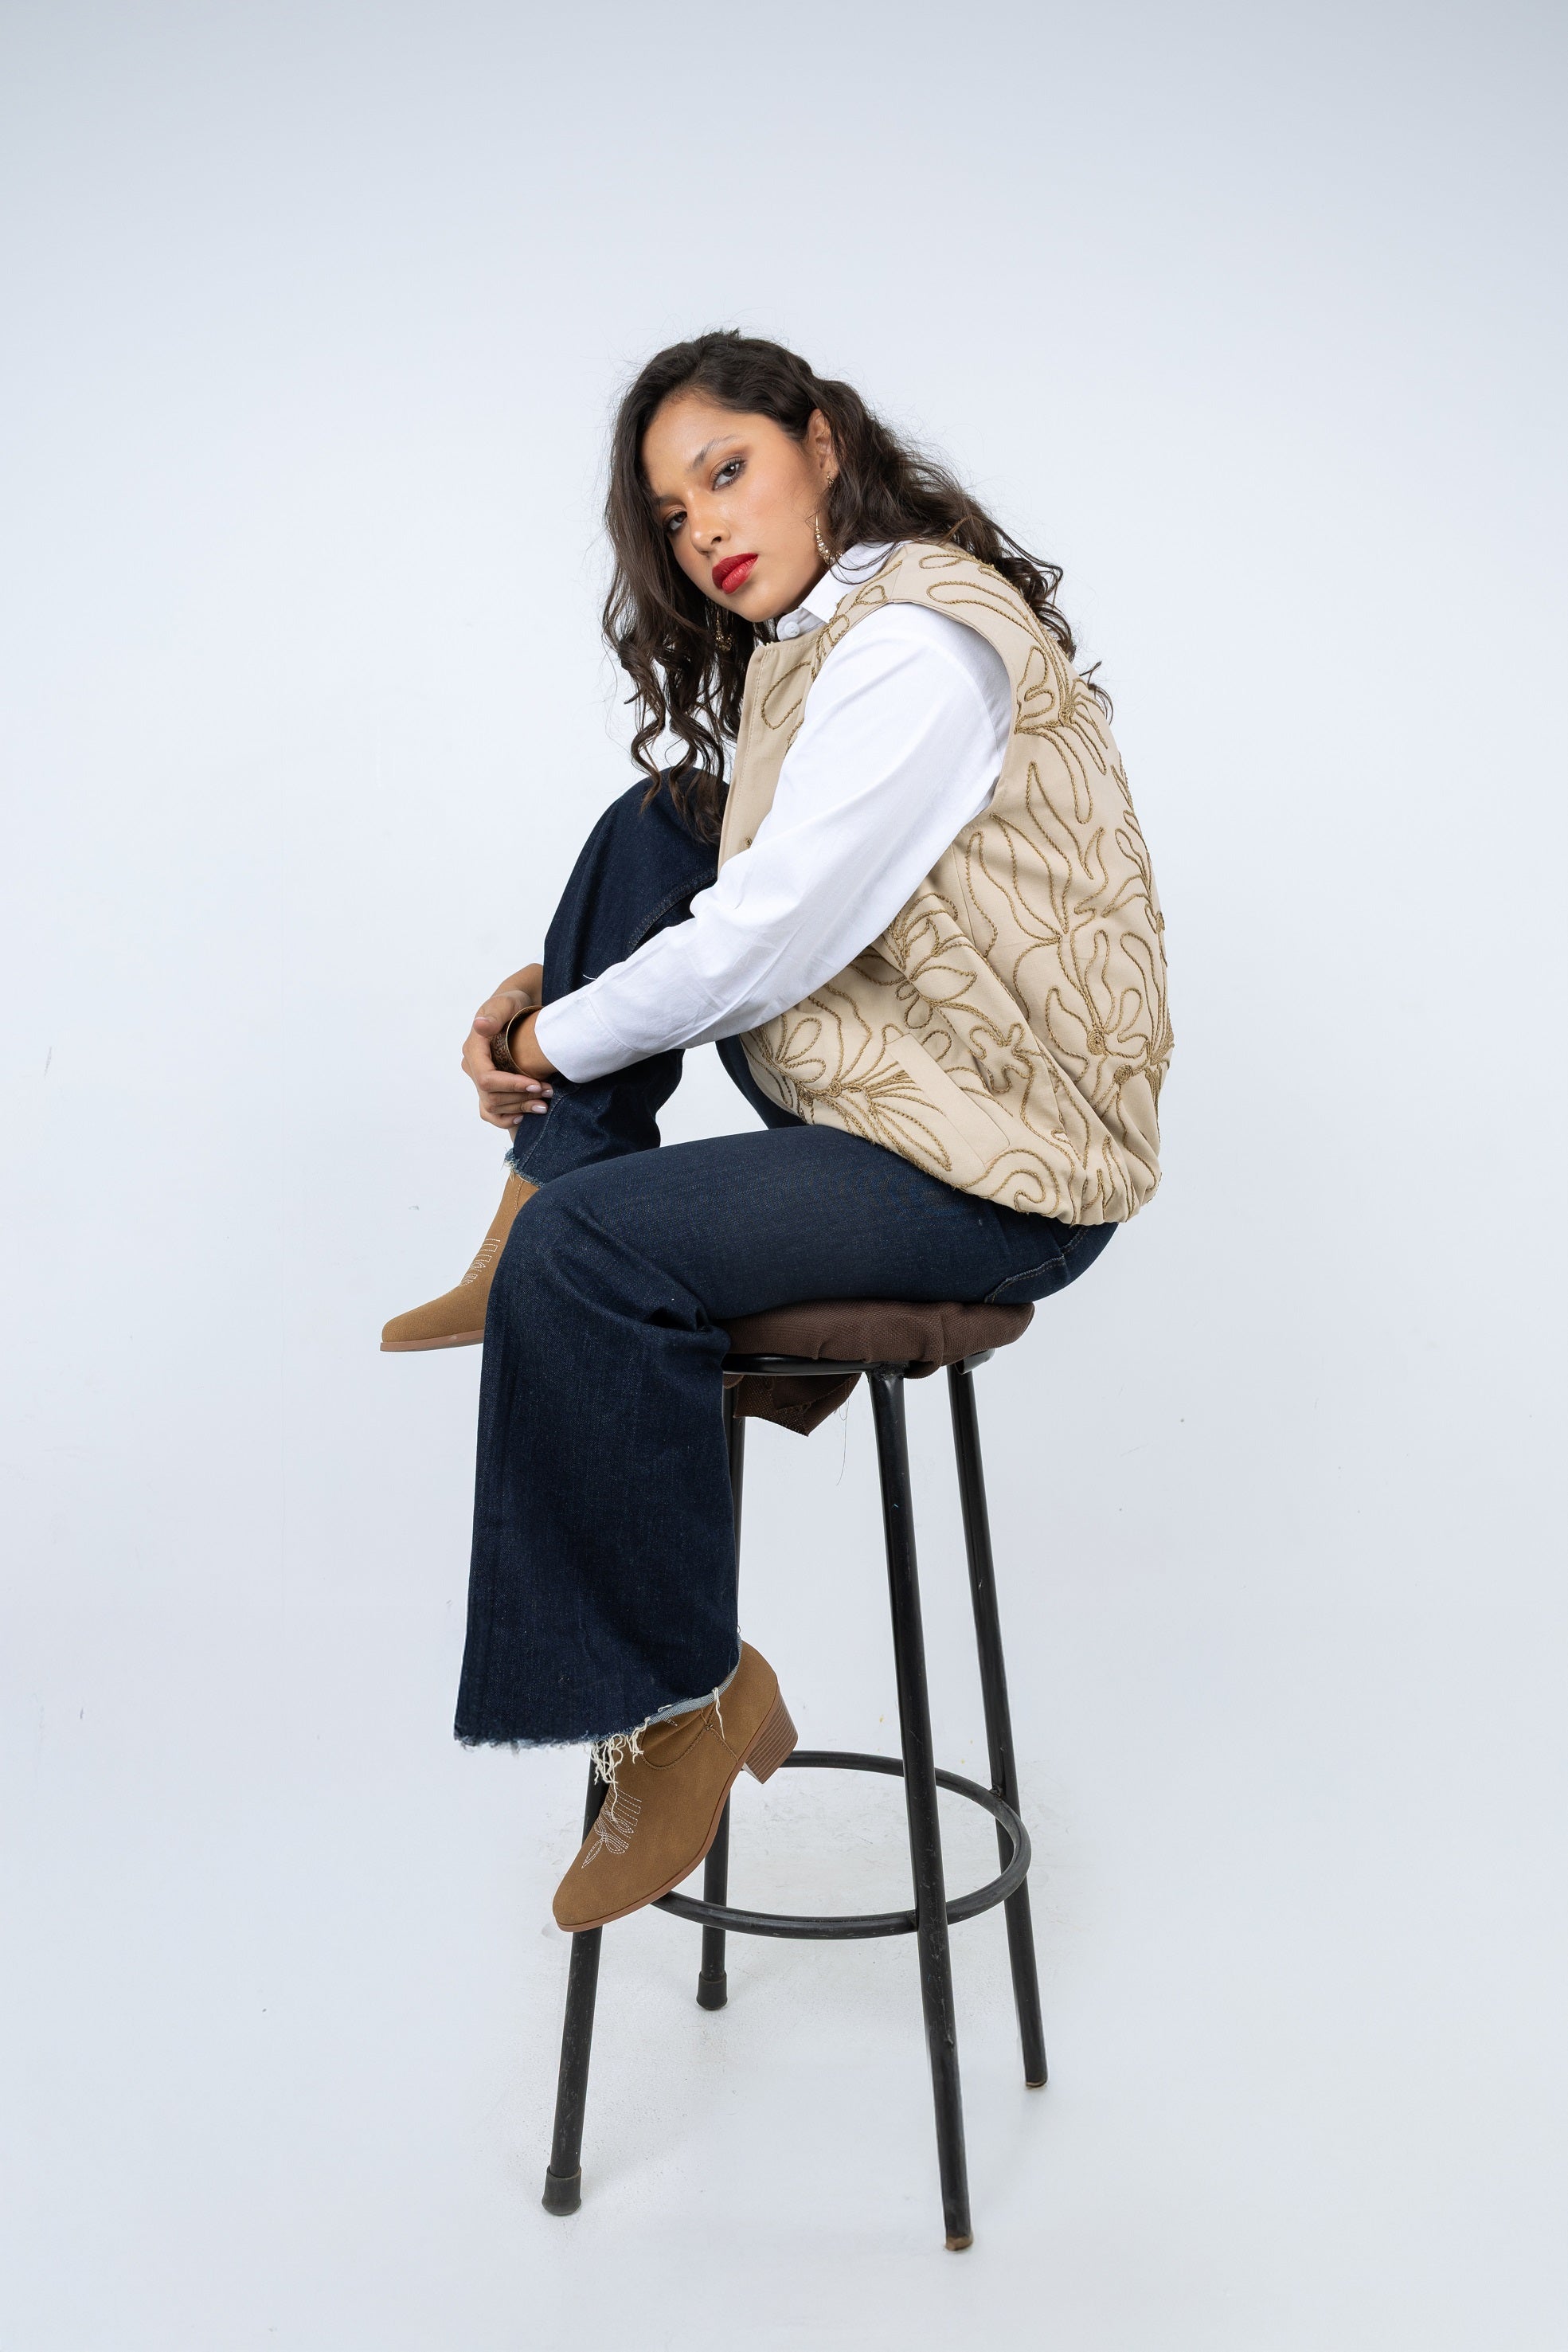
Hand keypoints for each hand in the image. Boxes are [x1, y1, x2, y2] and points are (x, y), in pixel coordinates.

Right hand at [462, 963, 558, 1130]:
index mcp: (473, 1049)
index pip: (486, 1079)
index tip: (536, 1084)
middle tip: (548, 1092)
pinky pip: (489, 1111)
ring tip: (544, 1103)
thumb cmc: (511, 1004)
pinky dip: (504, 1118)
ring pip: (492, 1107)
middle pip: (491, 1097)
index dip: (511, 1086)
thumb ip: (495, 1015)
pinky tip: (523, 1116)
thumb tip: (480, 1025)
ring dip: (519, 1108)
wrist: (515, 1009)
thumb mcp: (505, 1003)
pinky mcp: (489, 1086)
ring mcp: (479, 1078)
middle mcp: (472, 1066)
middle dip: (520, 1098)